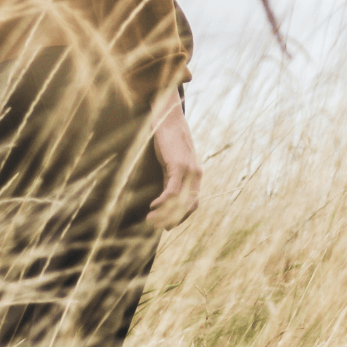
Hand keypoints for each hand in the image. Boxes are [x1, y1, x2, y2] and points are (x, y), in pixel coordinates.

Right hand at [147, 87, 200, 228]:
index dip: (181, 217)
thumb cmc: (168, 140)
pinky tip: (152, 206)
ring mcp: (188, 171)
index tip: (168, 225)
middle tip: (158, 227)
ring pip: (180, 202)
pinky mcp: (178, 166)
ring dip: (165, 214)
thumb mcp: (171, 163)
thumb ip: (171, 179)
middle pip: (188, 207)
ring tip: (151, 220)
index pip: (193, 204)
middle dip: (173, 220)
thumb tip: (165, 199)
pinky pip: (171, 191)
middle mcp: (196, 175)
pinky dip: (162, 201)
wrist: (168, 118)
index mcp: (196, 176)